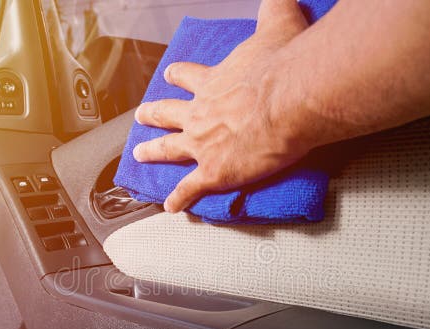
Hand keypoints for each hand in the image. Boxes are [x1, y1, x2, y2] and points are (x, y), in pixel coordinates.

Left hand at [133, 0, 311, 212]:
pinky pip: (190, 189)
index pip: (189, 76)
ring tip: (141, 156)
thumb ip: (274, 8)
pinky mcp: (214, 172)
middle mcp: (201, 112)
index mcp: (213, 81)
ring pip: (169, 149)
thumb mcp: (278, 23)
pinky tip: (171, 207)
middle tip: (143, 116)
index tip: (171, 74)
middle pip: (168, 113)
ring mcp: (203, 143)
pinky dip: (179, 199)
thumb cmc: (283, 66)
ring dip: (154, 153)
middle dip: (153, 114)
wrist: (288, 99)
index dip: (179, 76)